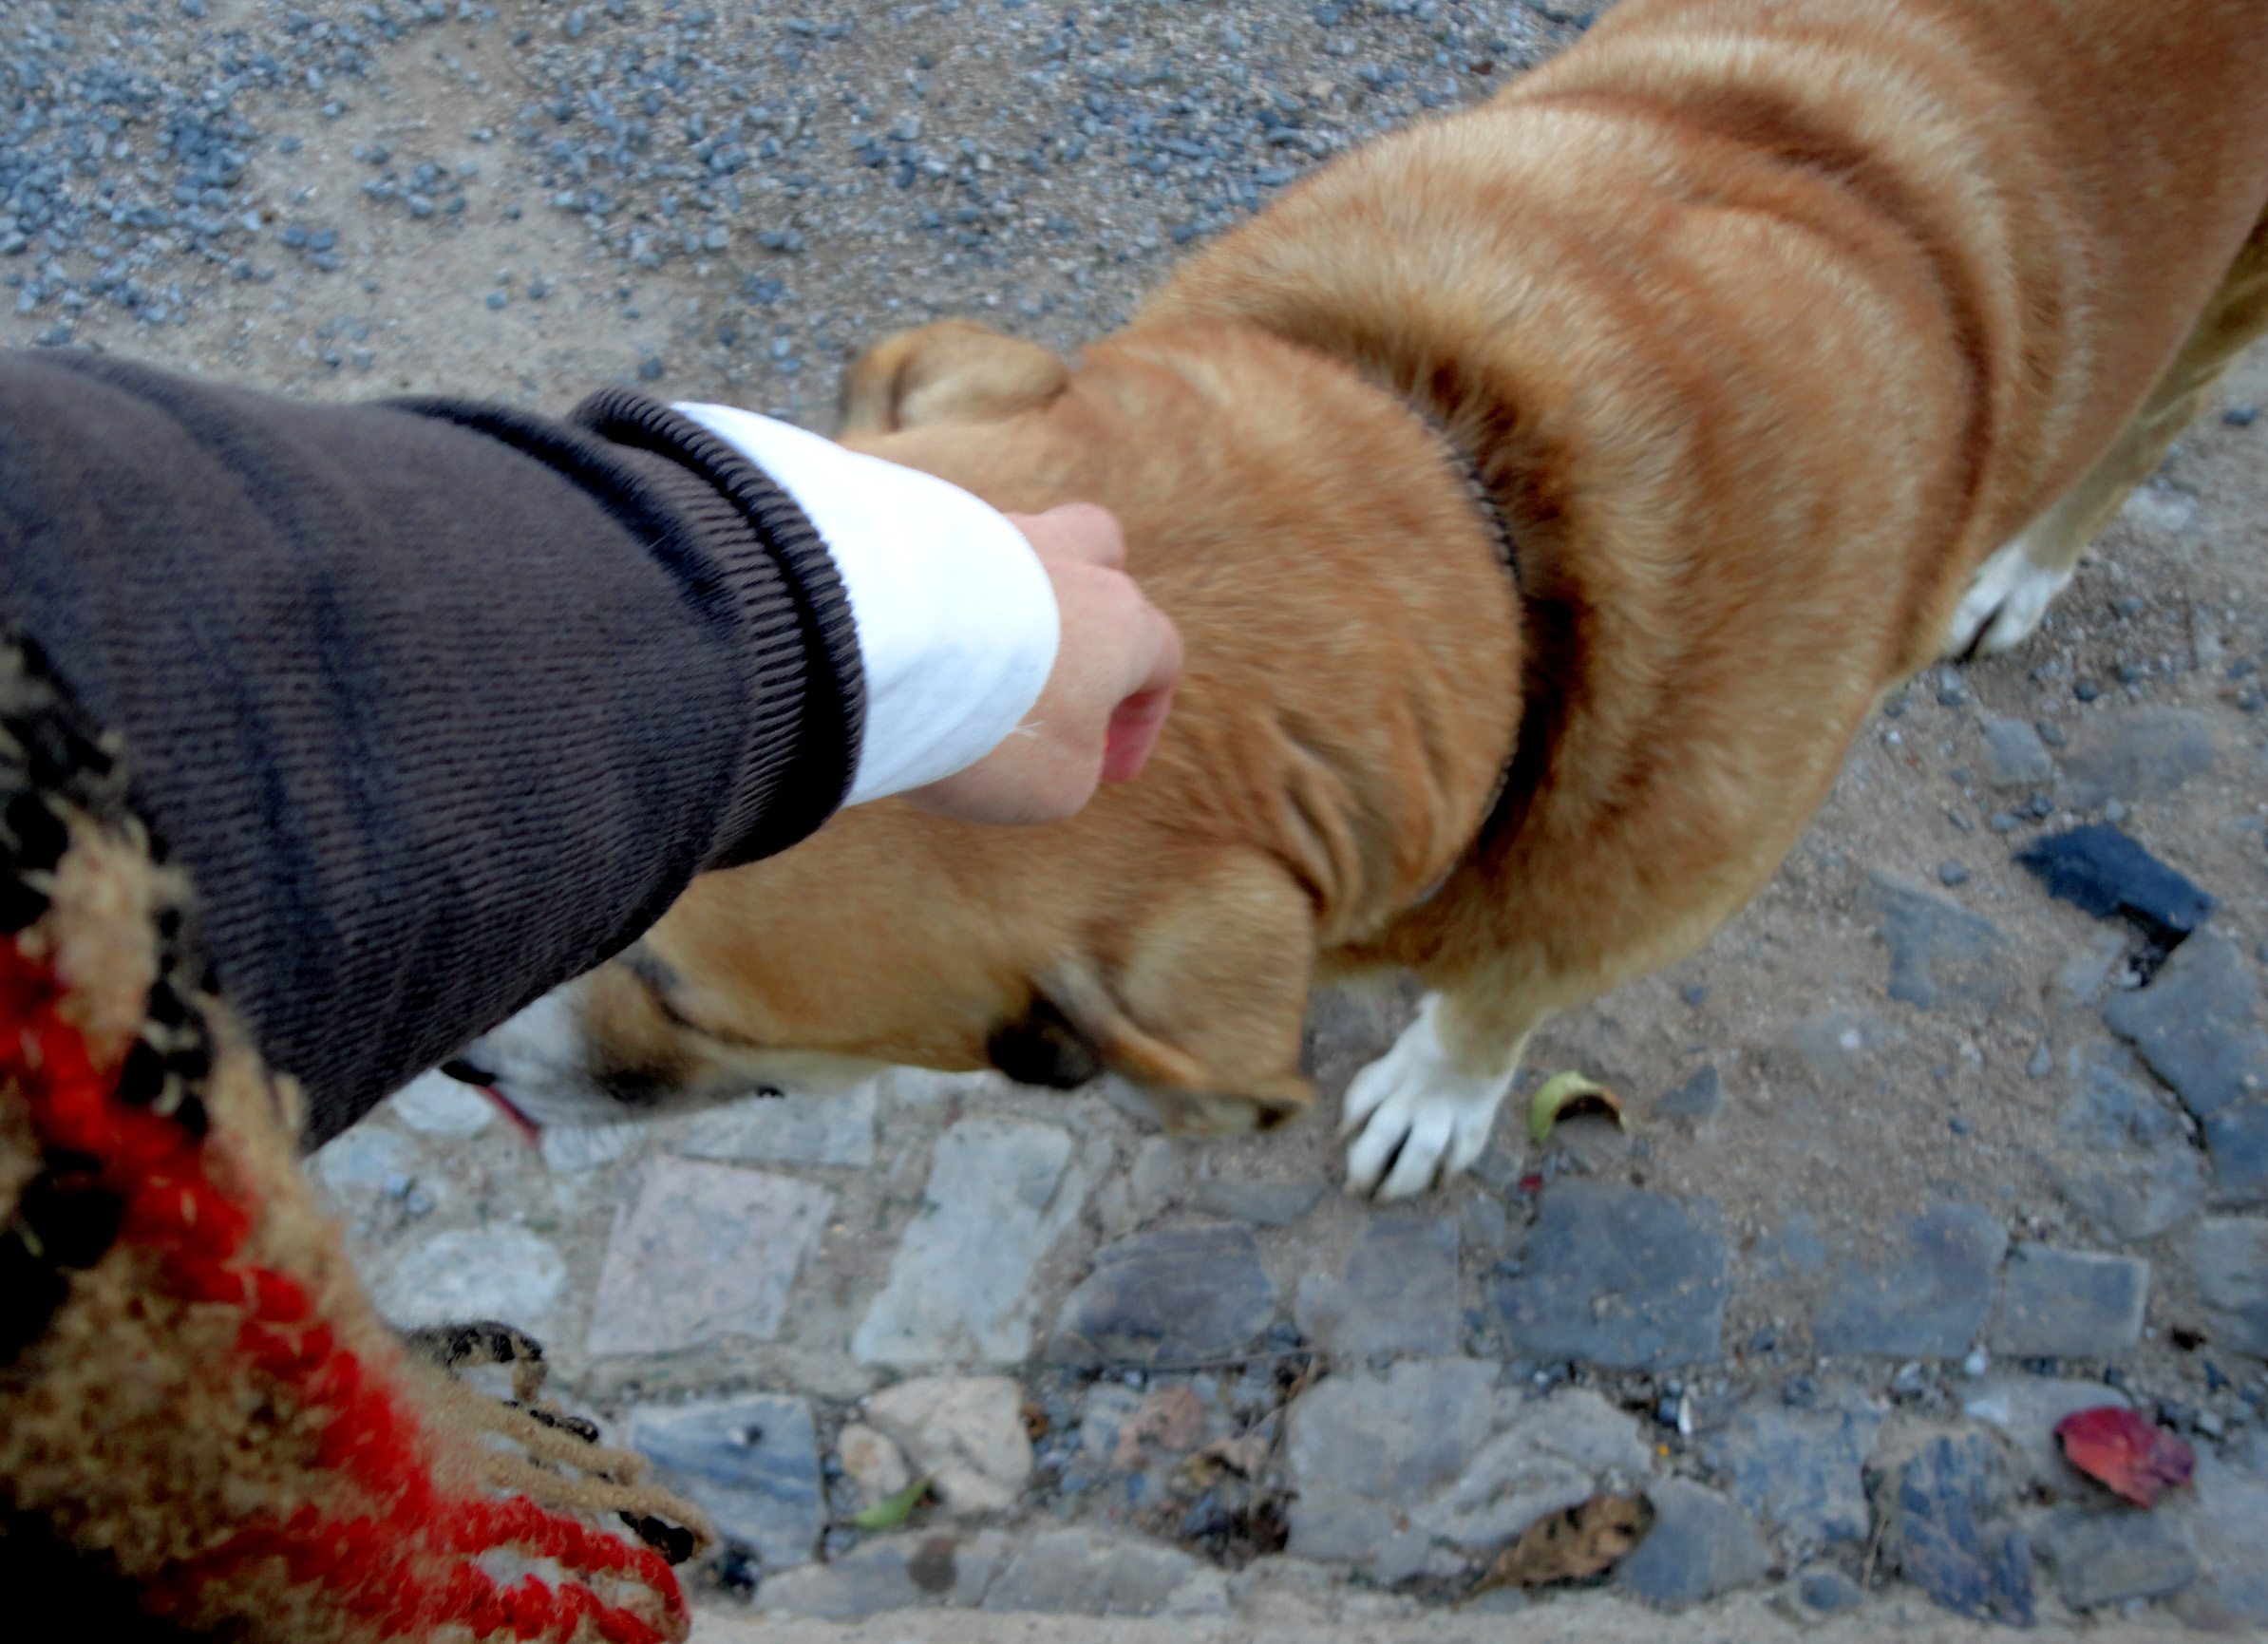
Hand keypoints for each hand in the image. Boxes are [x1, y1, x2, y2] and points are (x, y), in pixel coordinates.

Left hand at [906, 503, 1180, 824]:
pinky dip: (937, 599)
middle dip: (1092, 614)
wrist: (883, 653)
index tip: (1110, 768)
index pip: (1159, 658)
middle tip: (1064, 669)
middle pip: (1102, 557)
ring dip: (1006, 603)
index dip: (1141, 720)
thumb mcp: (1056, 786)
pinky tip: (911, 647)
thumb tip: (1046, 743)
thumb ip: (1072, 764)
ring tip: (971, 665)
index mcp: (1120, 622)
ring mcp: (986, 533)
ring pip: (1015, 549)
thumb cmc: (991, 727)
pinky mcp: (912, 528)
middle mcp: (1063, 561)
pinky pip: (939, 557)